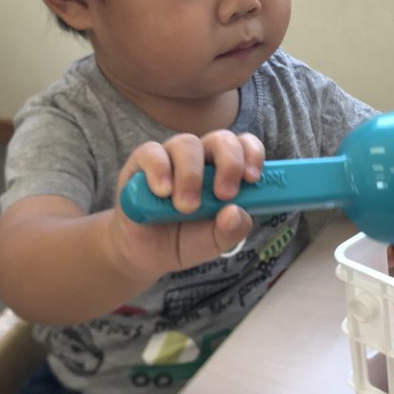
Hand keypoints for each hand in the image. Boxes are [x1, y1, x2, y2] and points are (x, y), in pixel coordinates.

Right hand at [107, 130, 265, 281]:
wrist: (144, 254)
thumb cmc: (186, 239)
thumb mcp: (213, 243)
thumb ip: (230, 231)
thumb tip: (236, 213)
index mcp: (225, 170)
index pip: (245, 146)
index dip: (252, 154)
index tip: (252, 178)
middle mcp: (201, 158)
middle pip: (221, 139)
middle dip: (229, 163)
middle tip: (224, 194)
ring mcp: (171, 157)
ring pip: (187, 143)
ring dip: (191, 175)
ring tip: (186, 207)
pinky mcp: (141, 163)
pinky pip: (152, 153)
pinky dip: (160, 170)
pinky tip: (163, 192)